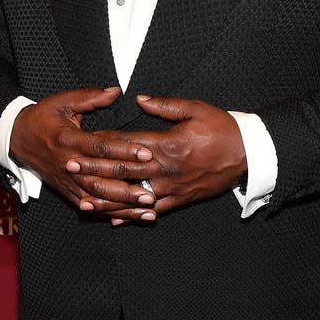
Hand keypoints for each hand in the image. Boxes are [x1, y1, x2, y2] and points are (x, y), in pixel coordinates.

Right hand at [9, 87, 157, 220]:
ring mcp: (67, 181)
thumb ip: (90, 97)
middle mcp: (68, 164)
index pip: (101, 148)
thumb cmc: (42, 117)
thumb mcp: (63, 101)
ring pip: (96, 198)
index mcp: (69, 140)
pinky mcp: (66, 191)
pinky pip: (88, 206)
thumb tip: (115, 91)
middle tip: (152, 192)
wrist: (16, 138)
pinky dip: (107, 214)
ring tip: (147, 210)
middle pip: (101, 179)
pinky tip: (126, 218)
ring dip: (122, 206)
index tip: (146, 154)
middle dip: (127, 187)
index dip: (124, 151)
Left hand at [68, 95, 246, 219]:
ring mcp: (172, 187)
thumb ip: (165, 106)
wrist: (249, 154)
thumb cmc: (222, 128)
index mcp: (167, 143)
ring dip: (107, 198)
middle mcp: (165, 168)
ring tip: (84, 200)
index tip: (81, 141)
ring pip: (133, 195)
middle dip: (94, 169)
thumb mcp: (195, 109)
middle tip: (70, 166)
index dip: (102, 143)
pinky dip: (131, 216)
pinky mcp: (180, 200)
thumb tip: (139, 100)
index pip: (127, 144)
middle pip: (123, 170)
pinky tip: (113, 219)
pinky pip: (152, 211)